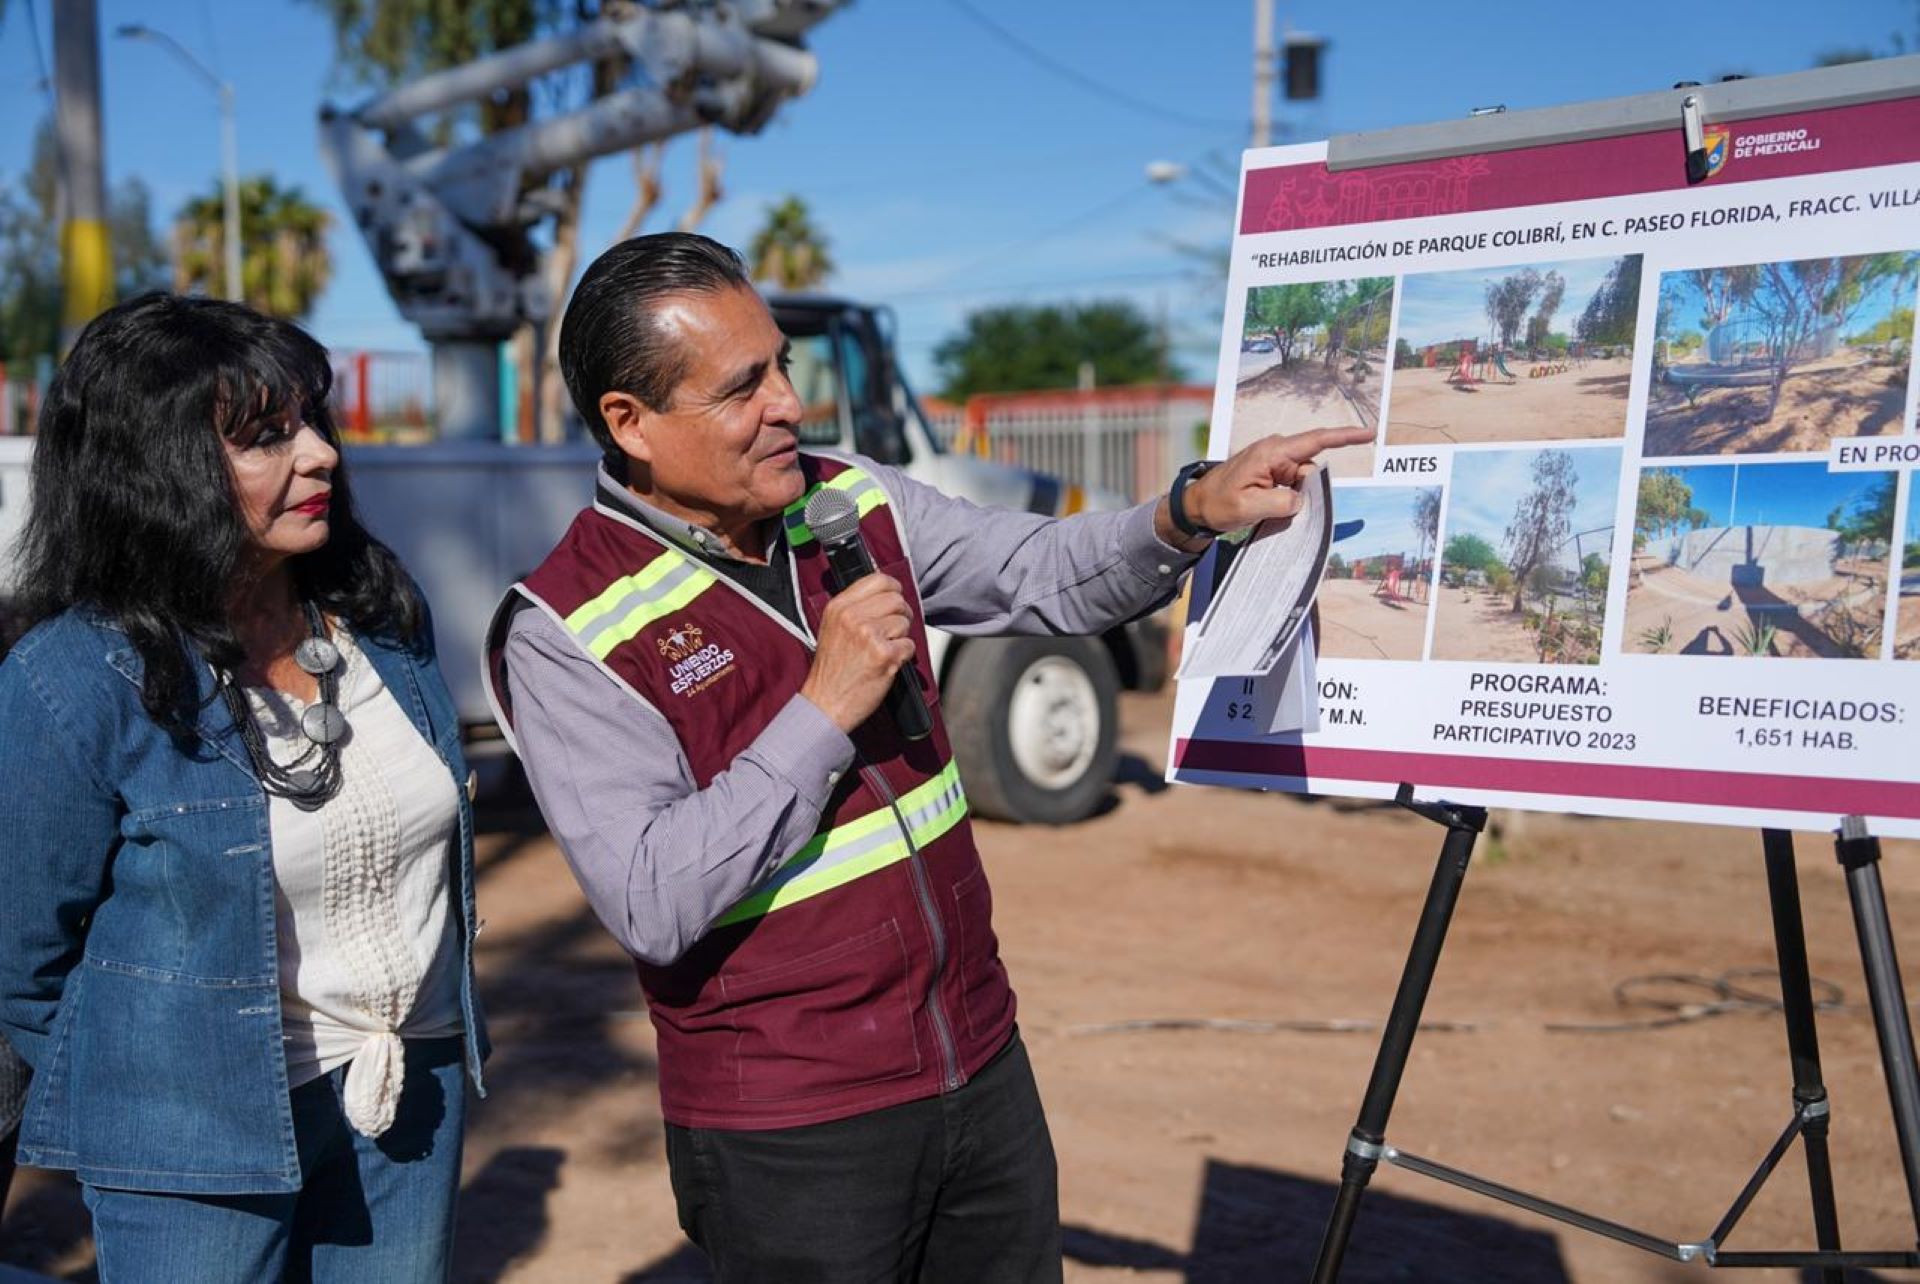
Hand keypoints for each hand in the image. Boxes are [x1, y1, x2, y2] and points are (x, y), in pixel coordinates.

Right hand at [800, 574, 915, 734]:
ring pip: (905, 622)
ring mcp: (869, 635)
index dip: (893, 590)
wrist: (825, 703)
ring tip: (883, 650)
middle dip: (901, 615)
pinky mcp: (884, 655)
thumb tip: (885, 593)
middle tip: (893, 631)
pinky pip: (910, 645)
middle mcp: (852, 617)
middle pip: (896, 600)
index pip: (879, 579)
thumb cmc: (831, 671)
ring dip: (901, 637)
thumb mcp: (832, 628)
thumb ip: (854, 608)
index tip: (894, 600)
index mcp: (839, 607)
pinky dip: (904, 656)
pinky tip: (887, 664)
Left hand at [1168, 426, 1374, 540]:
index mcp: (1272, 452)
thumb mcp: (1247, 507)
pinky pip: (1292, 487)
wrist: (1195, 506)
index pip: (1316, 441)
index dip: (1345, 437)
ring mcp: (1275, 463)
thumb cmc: (1216, 503)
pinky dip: (1287, 501)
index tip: (1369, 433)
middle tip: (1274, 508)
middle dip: (1306, 491)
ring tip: (1263, 509)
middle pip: (1311, 470)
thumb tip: (1300, 500)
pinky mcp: (1272, 474)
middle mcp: (1276, 452)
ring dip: (1292, 499)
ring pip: (1303, 482)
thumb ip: (1280, 503)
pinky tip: (1267, 509)